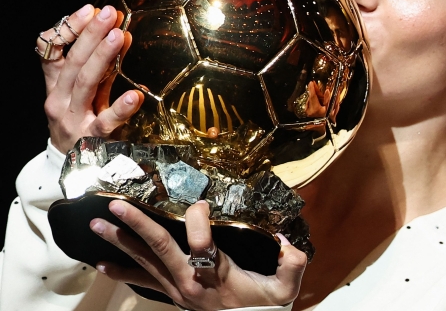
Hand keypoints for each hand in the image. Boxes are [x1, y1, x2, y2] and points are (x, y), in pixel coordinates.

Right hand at [40, 4, 141, 151]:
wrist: (72, 168)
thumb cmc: (79, 119)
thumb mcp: (80, 92)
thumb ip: (96, 65)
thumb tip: (118, 31)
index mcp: (55, 85)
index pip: (51, 51)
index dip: (69, 29)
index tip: (90, 9)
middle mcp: (59, 100)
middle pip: (73, 63)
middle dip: (91, 36)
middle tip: (110, 14)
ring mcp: (74, 119)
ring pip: (86, 84)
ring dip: (103, 58)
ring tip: (119, 37)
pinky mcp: (91, 139)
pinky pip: (106, 122)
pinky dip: (120, 109)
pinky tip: (135, 96)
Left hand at [91, 199, 306, 309]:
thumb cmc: (265, 308)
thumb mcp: (285, 290)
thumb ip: (292, 264)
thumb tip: (286, 242)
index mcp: (216, 275)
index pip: (201, 242)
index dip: (198, 219)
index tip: (201, 202)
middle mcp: (190, 281)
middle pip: (158, 248)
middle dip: (135, 225)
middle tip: (113, 205)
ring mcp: (177, 289)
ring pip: (145, 262)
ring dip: (120, 243)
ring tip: (98, 226)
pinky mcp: (173, 294)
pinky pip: (143, 281)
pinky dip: (122, 272)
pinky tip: (103, 265)